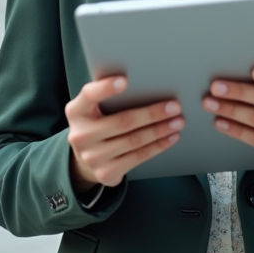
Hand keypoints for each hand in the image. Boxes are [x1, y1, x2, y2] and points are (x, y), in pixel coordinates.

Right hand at [65, 76, 185, 189]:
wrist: (86, 159)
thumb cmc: (97, 123)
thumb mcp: (93, 108)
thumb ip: (107, 96)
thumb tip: (145, 81)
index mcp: (76, 111)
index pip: (89, 95)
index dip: (105, 88)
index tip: (124, 80)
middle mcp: (81, 135)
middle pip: (123, 121)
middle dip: (152, 114)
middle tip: (174, 106)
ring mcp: (92, 156)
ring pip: (134, 140)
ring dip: (160, 130)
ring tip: (177, 121)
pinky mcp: (106, 172)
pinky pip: (138, 157)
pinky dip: (158, 146)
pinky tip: (170, 138)